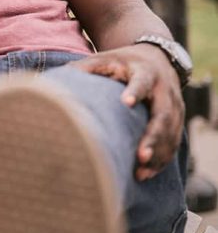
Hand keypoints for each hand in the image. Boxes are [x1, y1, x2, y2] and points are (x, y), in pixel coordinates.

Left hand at [69, 44, 184, 180]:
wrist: (157, 58)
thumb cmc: (123, 62)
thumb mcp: (105, 59)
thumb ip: (84, 68)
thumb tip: (55, 78)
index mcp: (145, 72)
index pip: (142, 82)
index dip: (135, 91)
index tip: (126, 102)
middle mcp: (164, 90)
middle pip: (163, 115)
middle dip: (153, 137)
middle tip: (140, 156)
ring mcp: (175, 107)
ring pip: (171, 133)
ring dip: (158, 154)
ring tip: (141, 173)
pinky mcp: (178, 121)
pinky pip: (174, 143)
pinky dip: (162, 159)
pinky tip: (147, 173)